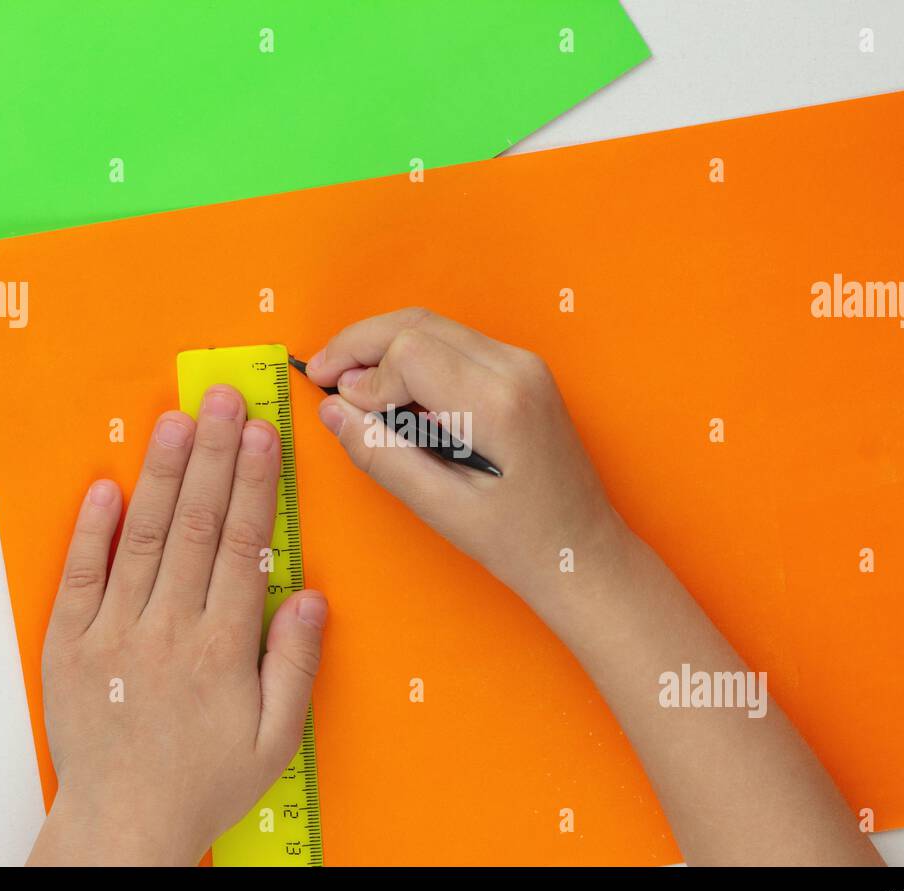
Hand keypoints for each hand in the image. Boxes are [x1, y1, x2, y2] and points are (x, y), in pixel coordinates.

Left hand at [28, 387, 327, 865]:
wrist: (124, 826)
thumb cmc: (204, 783)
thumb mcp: (275, 738)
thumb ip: (294, 664)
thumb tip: (310, 597)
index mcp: (222, 649)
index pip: (243, 546)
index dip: (255, 483)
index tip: (263, 434)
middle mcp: (168, 630)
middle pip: (197, 526)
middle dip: (214, 455)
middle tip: (222, 398)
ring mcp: (113, 635)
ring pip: (144, 539)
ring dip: (162, 476)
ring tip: (177, 421)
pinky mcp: (69, 647)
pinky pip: (80, 578)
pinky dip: (91, 531)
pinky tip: (107, 486)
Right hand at [307, 307, 629, 622]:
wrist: (584, 553)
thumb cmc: (523, 543)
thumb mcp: (443, 509)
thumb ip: (382, 455)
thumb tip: (333, 411)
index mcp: (499, 402)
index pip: (409, 350)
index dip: (364, 376)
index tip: (342, 410)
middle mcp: (516, 368)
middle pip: (417, 323)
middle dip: (360, 344)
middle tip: (319, 374)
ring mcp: (524, 365)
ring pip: (434, 326)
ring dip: (384, 348)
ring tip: (348, 386)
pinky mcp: (522, 373)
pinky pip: (454, 344)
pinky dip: (413, 358)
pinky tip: (391, 393)